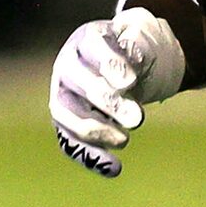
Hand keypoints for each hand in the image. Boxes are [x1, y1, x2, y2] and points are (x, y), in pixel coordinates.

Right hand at [49, 10, 185, 177]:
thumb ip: (138, 49)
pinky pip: (71, 143)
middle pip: (84, 84)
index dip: (112, 65)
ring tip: (125, 139)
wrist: (126, 62)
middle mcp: (68, 65)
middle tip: (138, 118)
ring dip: (99, 131)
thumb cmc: (134, 48)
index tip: (131, 81)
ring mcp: (63, 95)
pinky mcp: (65, 123)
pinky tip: (114, 169)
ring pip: (70, 116)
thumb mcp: (143, 38)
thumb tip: (125, 80)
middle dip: (111, 103)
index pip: (95, 48)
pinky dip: (91, 157)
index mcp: (87, 38)